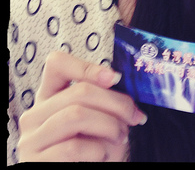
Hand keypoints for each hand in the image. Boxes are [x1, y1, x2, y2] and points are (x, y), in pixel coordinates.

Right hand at [17, 51, 146, 161]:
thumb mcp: (100, 119)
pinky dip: (97, 150)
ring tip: (121, 137)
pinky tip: (103, 155)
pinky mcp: (34, 163)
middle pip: (79, 91)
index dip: (87, 66)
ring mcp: (31, 140)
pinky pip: (72, 147)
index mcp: (50, 97)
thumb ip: (103, 99)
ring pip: (76, 115)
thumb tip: (115, 79)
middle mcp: (35, 115)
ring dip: (109, 125)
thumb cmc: (94, 151)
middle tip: (135, 117)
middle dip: (116, 103)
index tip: (115, 78)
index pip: (57, 64)